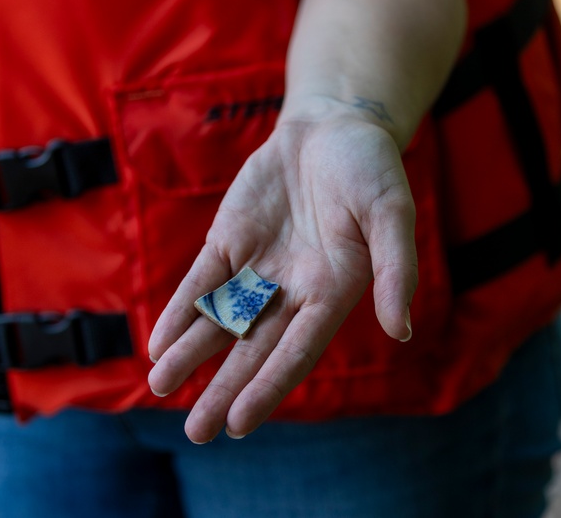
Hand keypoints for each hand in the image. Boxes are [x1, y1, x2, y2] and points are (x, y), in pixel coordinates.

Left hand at [148, 113, 417, 442]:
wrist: (333, 126)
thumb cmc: (371, 169)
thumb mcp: (392, 212)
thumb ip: (395, 269)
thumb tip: (401, 330)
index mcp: (334, 292)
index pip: (297, 350)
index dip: (268, 386)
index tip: (239, 422)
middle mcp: (293, 291)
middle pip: (253, 349)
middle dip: (224, 389)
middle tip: (197, 433)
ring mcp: (258, 268)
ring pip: (220, 321)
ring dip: (192, 354)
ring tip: (161, 387)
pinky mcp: (229, 241)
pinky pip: (202, 282)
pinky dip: (181, 310)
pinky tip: (159, 342)